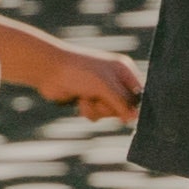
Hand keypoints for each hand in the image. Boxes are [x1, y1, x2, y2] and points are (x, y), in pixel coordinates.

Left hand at [0, 25, 145, 119]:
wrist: (49, 70)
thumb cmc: (79, 72)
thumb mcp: (105, 86)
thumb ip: (122, 102)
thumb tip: (135, 118)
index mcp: (123, 70)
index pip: (138, 93)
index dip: (133, 105)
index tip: (127, 114)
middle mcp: (114, 80)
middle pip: (124, 107)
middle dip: (110, 107)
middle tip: (99, 98)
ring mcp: (101, 91)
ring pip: (109, 113)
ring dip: (97, 109)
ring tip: (86, 97)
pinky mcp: (88, 99)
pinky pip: (96, 115)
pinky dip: (87, 110)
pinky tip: (79, 100)